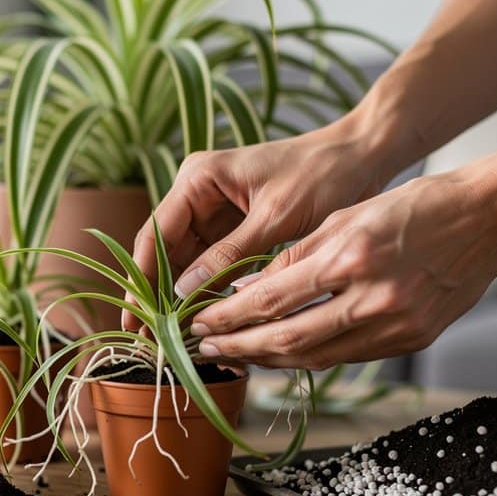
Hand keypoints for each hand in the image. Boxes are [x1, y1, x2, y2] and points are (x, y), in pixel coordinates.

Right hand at [126, 116, 405, 330]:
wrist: (363, 155)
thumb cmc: (322, 175)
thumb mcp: (275, 219)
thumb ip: (228, 256)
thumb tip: (184, 295)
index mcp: (198, 178)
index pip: (155, 234)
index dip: (142, 280)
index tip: (134, 319)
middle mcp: (198, 191)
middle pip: (165, 250)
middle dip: (159, 295)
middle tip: (150, 340)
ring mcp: (214, 209)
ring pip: (187, 261)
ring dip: (184, 297)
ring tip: (176, 339)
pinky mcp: (234, 225)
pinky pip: (212, 262)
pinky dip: (210, 290)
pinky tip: (207, 320)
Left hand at [190, 170, 496, 368]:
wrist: (490, 218)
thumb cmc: (415, 205)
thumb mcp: (346, 216)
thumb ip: (297, 256)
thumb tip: (249, 291)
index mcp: (350, 257)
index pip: (271, 300)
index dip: (228, 317)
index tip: (197, 323)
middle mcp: (372, 298)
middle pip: (288, 339)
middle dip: (239, 347)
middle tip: (203, 348)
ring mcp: (396, 325)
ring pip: (316, 356)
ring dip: (270, 359)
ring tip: (237, 355)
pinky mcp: (412, 340)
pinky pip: (348, 356)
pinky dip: (311, 356)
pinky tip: (284, 352)